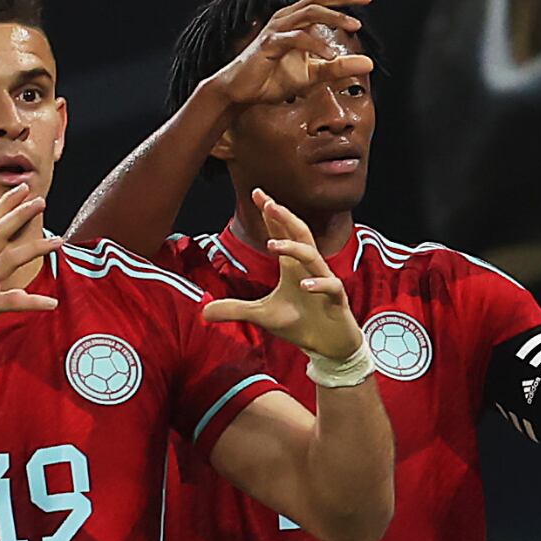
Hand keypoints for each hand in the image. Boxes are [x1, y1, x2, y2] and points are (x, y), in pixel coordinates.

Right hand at [0, 184, 60, 365]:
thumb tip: (2, 258)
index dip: (5, 205)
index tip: (23, 189)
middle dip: (19, 214)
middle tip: (40, 199)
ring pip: (9, 259)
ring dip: (35, 247)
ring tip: (59, 241)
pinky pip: (11, 301)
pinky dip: (33, 301)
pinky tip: (52, 303)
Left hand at [202, 191, 363, 358]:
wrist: (329, 346)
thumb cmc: (300, 324)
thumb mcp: (262, 316)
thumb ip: (235, 310)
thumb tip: (203, 312)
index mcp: (293, 268)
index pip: (282, 233)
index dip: (271, 215)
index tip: (258, 194)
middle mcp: (309, 269)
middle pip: (300, 234)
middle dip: (285, 217)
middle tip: (268, 203)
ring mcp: (324, 282)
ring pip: (313, 256)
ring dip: (294, 248)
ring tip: (273, 245)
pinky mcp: (336, 300)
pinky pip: (330, 286)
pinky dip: (318, 284)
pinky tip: (304, 285)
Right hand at [206, 0, 375, 106]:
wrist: (242, 92)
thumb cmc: (273, 78)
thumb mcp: (314, 74)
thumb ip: (339, 67)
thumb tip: (369, 63)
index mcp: (297, 20)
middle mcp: (287, 18)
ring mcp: (277, 29)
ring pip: (309, 13)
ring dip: (334, 17)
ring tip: (355, 25)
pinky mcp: (269, 44)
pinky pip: (296, 38)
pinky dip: (315, 45)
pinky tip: (330, 55)